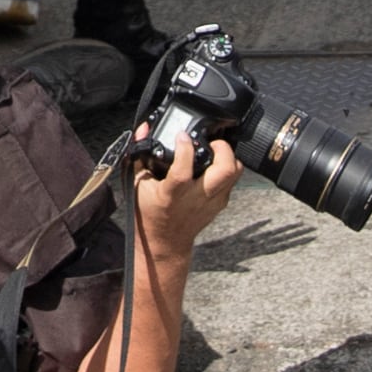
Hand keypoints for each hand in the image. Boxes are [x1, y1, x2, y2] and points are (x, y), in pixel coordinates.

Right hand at [134, 133, 241, 253]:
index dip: (185, 149)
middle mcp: (196, 198)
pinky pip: (232, 181)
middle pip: (225, 171)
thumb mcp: (137, 183)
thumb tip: (144, 129)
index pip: (183, 171)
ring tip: (214, 151)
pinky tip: (212, 165)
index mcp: (172, 194)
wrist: (164, 242)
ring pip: (234, 174)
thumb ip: (139, 154)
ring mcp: (211, 202)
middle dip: (222, 149)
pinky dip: (226, 168)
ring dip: (227, 157)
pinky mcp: (220, 204)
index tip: (181, 135)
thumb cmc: (150, 213)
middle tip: (211, 142)